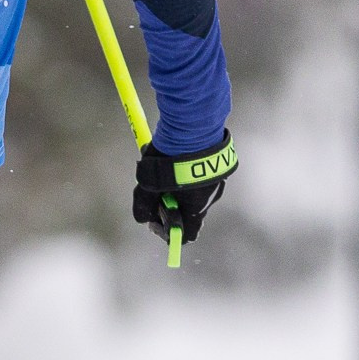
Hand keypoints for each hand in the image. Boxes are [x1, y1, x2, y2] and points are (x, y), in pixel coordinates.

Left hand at [133, 130, 235, 249]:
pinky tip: (171, 156)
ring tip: (159, 168)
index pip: (187, 235)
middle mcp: (211, 197)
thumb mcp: (149, 185)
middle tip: (153, 191)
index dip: (169, 232)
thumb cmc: (171, 158)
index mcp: (197, 208)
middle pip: (187, 212)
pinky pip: (197, 176)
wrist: (193, 124)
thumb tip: (142, 219)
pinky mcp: (215, 163)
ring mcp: (216, 179)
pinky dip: (184, 173)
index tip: (155, 220)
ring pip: (191, 192)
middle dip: (168, 205)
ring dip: (175, 187)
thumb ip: (144, 205)